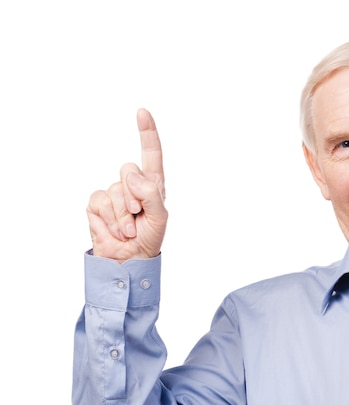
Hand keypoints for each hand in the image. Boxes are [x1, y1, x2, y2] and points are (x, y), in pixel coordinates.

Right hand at [87, 109, 167, 260]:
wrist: (128, 258)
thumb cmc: (149, 237)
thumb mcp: (160, 218)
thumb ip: (152, 195)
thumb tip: (133, 177)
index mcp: (152, 184)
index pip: (151, 154)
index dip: (147, 132)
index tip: (142, 112)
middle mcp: (132, 184)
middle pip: (128, 169)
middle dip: (135, 196)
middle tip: (139, 216)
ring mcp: (113, 192)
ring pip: (115, 189)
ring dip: (124, 215)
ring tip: (129, 229)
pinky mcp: (97, 203)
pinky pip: (100, 201)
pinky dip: (110, 218)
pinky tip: (115, 229)